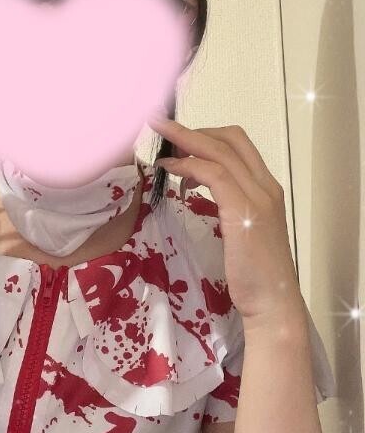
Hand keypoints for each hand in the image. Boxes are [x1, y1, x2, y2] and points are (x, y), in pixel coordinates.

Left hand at [148, 115, 303, 321]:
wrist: (273, 302)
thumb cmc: (253, 274)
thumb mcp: (241, 230)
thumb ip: (226, 205)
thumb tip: (195, 186)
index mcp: (266, 188)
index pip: (237, 145)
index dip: (205, 134)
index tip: (176, 138)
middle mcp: (266, 186)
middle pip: (230, 138)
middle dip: (193, 130)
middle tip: (162, 132)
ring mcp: (258, 198)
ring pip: (220, 151)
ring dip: (185, 141)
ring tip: (159, 144)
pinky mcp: (243, 212)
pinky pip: (214, 174)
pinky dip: (188, 165)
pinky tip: (169, 170)